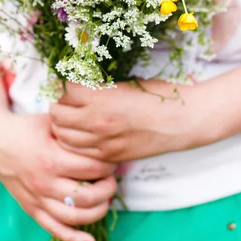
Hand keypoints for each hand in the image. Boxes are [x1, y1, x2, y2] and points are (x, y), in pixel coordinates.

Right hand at [0, 112, 116, 240]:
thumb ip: (76, 128)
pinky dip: (74, 238)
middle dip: (108, 188)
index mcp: (51, 159)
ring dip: (98, 210)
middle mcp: (44, 183)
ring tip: (105, 198)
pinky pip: (54, 229)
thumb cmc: (27, 127)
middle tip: (112, 178)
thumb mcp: (52, 121)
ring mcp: (37, 199)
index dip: (108, 164)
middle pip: (87, 196)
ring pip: (75, 217)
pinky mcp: (31, 209)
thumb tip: (103, 134)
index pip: (92, 168)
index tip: (112, 159)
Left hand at [50, 79, 209, 161]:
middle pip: (57, 115)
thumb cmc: (158, 96)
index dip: (70, 84)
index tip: (76, 83)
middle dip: (61, 106)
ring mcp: (101, 142)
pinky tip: (85, 136)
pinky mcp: (109, 156)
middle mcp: (96, 122)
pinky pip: (79, 153)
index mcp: (100, 98)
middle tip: (71, 102)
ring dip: (64, 126)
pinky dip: (76, 144)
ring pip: (63, 137)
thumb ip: (100, 87)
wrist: (182, 122)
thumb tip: (80, 84)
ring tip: (74, 119)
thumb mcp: (126, 83)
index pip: (66, 90)